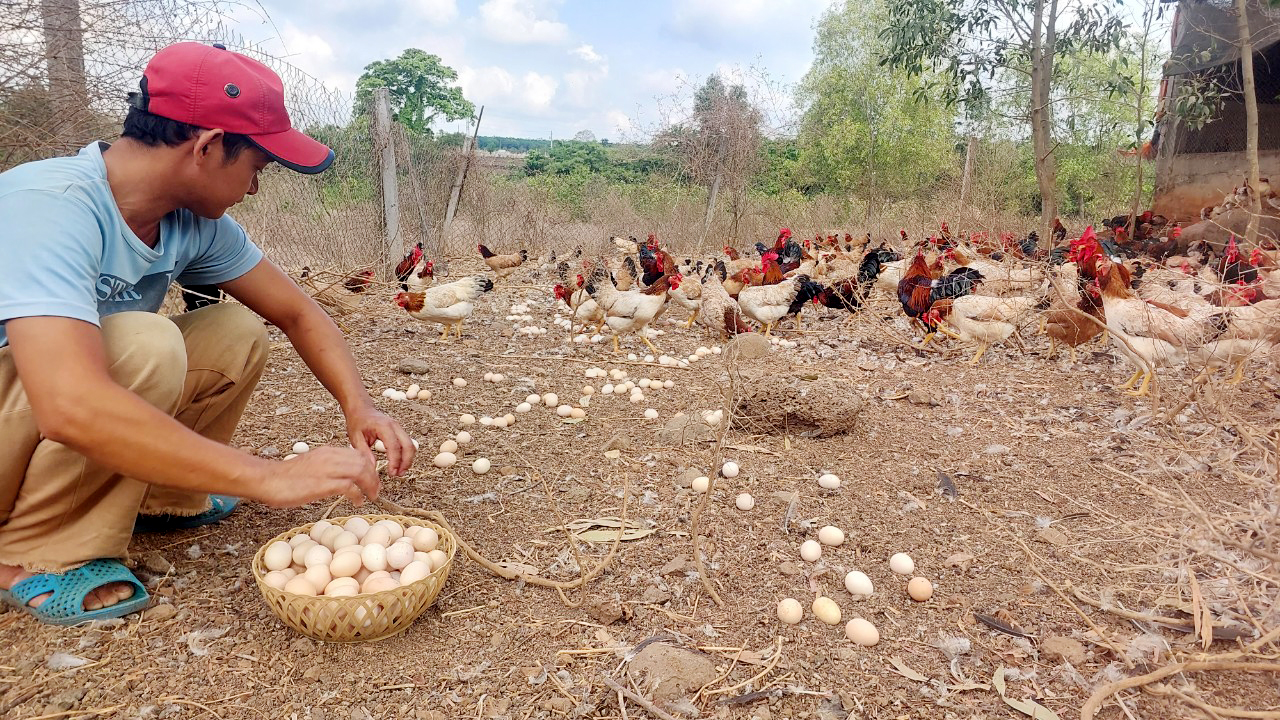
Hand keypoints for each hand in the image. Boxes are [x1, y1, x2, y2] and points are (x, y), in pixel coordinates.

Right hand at [260, 447, 379, 506]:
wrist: (266, 479)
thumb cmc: (285, 477)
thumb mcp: (311, 465)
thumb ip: (326, 467)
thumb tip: (339, 479)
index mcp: (327, 452)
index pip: (357, 454)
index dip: (368, 467)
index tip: (371, 479)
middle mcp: (330, 457)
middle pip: (364, 461)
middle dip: (373, 477)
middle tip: (375, 491)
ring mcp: (327, 469)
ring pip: (361, 470)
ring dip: (370, 485)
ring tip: (371, 497)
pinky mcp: (323, 483)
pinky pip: (350, 486)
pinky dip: (358, 494)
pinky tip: (357, 501)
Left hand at [346, 405, 414, 476]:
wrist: (361, 410)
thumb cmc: (358, 422)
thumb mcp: (356, 437)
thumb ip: (364, 452)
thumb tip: (372, 467)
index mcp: (383, 426)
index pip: (394, 446)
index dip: (395, 461)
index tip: (391, 473)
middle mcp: (395, 426)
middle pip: (408, 445)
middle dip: (406, 462)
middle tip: (398, 474)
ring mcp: (399, 428)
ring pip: (410, 445)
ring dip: (408, 459)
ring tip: (400, 472)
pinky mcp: (399, 431)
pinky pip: (408, 444)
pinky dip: (406, 455)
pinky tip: (400, 464)